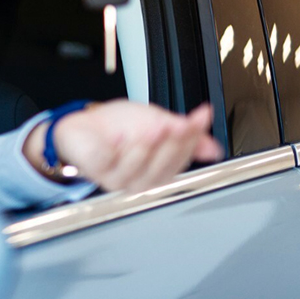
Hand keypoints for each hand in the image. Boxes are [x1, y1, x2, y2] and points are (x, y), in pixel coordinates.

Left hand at [25, 100, 223, 192]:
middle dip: (171, 146)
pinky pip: (104, 163)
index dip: (192, 140)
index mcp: (157, 171)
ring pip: (136, 172)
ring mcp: (115, 177)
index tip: (199, 118)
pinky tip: (118, 139)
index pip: (181, 161)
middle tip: (178, 125)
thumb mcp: (158, 123)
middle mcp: (138, 180)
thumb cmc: (119, 128)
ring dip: (145, 150)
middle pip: (161, 171)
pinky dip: (112, 151)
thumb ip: (183, 133)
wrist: (84, 125)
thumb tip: (214, 146)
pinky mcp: (93, 169)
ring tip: (153, 129)